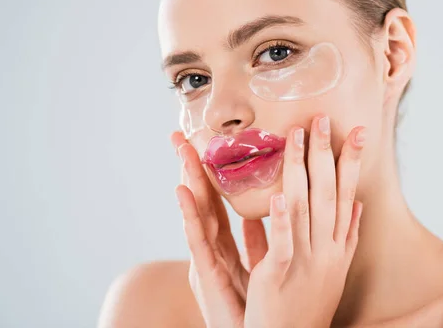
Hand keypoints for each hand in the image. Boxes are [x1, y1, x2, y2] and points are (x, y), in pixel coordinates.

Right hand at [171, 132, 269, 327]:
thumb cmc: (252, 307)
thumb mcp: (255, 266)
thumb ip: (254, 240)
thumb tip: (261, 211)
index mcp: (226, 245)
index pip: (218, 201)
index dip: (212, 171)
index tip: (206, 142)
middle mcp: (213, 248)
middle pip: (202, 201)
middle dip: (191, 168)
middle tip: (181, 135)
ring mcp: (205, 260)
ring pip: (196, 213)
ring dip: (187, 181)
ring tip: (182, 151)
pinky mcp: (204, 275)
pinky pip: (198, 241)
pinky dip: (189, 216)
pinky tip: (182, 192)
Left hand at [244, 115, 364, 327]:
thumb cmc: (310, 304)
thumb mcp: (336, 268)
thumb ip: (346, 235)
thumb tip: (358, 205)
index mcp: (338, 246)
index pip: (348, 195)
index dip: (352, 163)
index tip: (359, 132)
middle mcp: (327, 249)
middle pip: (328, 193)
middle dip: (326, 153)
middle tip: (322, 118)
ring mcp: (305, 261)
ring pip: (305, 208)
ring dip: (302, 170)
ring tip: (296, 137)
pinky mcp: (279, 276)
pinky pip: (283, 243)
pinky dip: (282, 218)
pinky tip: (279, 193)